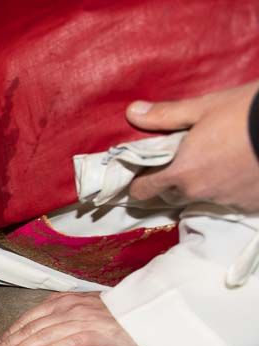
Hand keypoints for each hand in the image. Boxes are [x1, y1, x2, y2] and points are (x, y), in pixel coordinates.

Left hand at [0, 293, 140, 345]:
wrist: (150, 314)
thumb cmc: (117, 316)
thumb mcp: (85, 310)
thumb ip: (63, 318)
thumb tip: (39, 334)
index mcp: (65, 300)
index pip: (30, 317)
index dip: (11, 332)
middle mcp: (71, 307)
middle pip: (32, 327)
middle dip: (10, 342)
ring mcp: (84, 319)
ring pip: (45, 335)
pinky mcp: (99, 333)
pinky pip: (70, 343)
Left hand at [126, 80, 258, 211]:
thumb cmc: (246, 111)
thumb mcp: (205, 106)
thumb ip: (166, 115)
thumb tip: (132, 113)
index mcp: (182, 172)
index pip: (145, 191)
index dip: (140, 183)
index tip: (142, 175)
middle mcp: (200, 192)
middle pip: (171, 197)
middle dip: (170, 184)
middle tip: (179, 164)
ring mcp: (227, 201)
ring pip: (201, 199)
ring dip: (201, 187)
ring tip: (213, 165)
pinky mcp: (250, 204)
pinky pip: (230, 201)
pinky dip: (229, 189)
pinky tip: (237, 172)